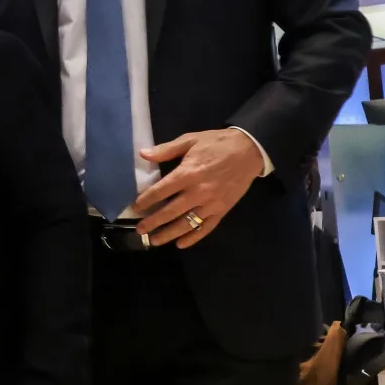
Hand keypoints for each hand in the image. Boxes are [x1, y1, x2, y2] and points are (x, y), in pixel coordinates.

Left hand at [134, 128, 264, 248]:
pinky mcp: (222, 210)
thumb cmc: (216, 144)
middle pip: (171, 211)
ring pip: (187, 223)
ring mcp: (211, 204)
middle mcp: (198, 192)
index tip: (135, 208)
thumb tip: (143, 154)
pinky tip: (181, 244)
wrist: (249, 150)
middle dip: (153, 222)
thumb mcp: (190, 140)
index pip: (160, 191)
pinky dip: (194, 237)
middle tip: (140, 230)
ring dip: (169, 234)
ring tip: (155, 240)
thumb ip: (166, 149)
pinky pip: (206, 227)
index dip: (146, 200)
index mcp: (187, 174)